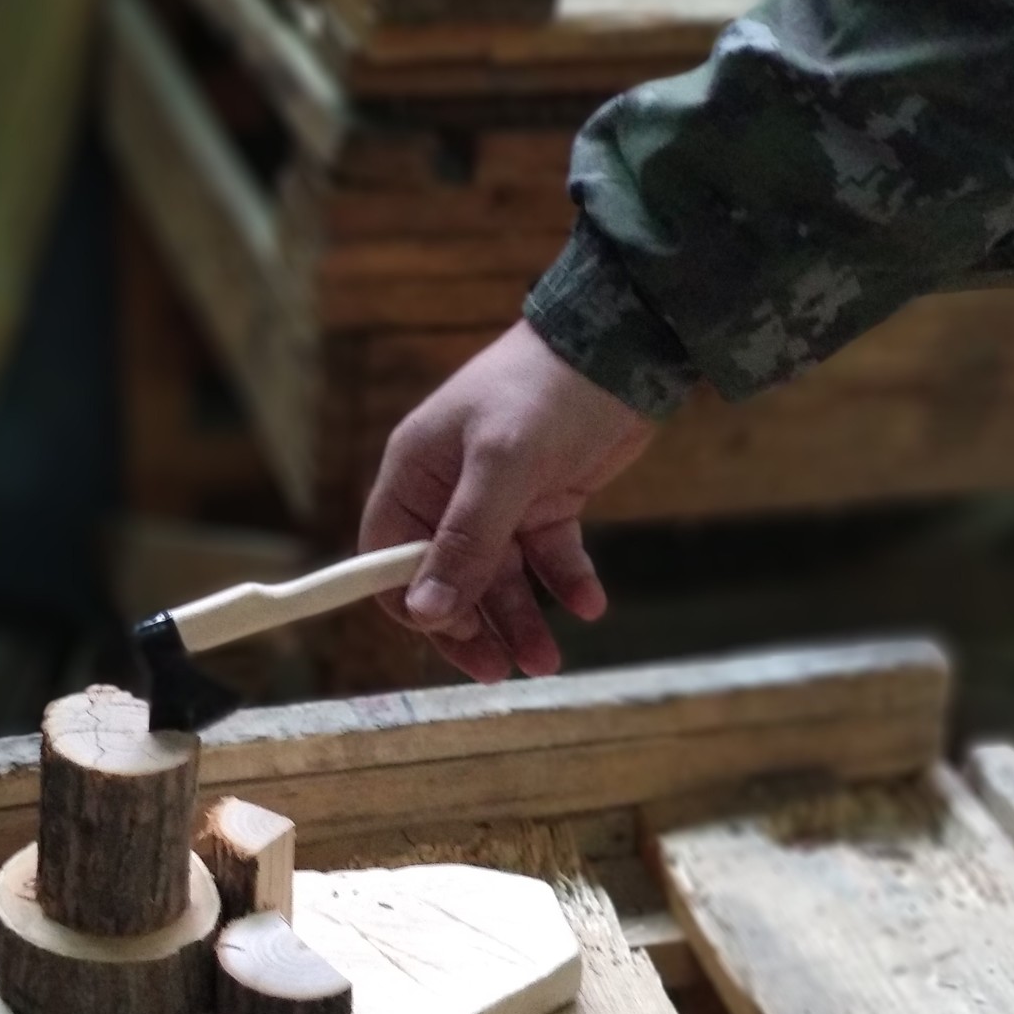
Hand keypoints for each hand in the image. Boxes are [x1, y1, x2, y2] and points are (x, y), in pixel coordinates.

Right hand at [360, 320, 656, 681]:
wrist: (625, 342)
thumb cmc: (545, 390)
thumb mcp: (502, 466)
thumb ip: (465, 541)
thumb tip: (427, 613)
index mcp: (415, 475)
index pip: (388, 557)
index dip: (413, 603)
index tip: (449, 634)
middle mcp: (449, 493)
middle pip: (446, 580)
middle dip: (474, 626)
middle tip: (501, 670)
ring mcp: (500, 500)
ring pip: (501, 579)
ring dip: (522, 621)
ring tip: (548, 660)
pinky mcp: (547, 502)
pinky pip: (548, 558)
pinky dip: (566, 583)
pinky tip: (588, 606)